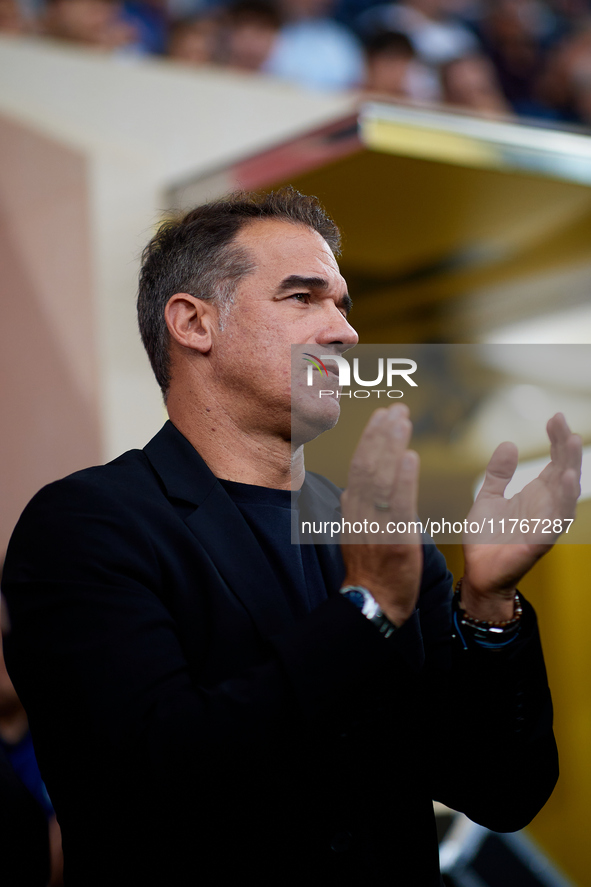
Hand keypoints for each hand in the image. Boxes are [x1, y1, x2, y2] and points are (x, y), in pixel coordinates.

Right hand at [340, 405, 421, 626]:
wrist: (372, 604)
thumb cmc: (369, 571)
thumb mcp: (354, 536)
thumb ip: (355, 511)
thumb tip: (351, 490)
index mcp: (353, 510)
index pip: (360, 465)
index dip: (371, 438)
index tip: (383, 415)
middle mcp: (361, 513)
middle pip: (369, 464)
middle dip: (382, 433)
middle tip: (397, 408)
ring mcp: (377, 526)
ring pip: (381, 478)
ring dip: (392, 446)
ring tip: (403, 420)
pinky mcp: (396, 539)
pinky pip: (399, 504)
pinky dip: (404, 478)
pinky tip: (411, 457)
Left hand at [461, 413, 581, 620]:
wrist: (478, 572)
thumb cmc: (487, 538)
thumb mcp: (489, 496)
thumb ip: (499, 472)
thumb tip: (508, 443)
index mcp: (536, 495)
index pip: (554, 461)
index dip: (556, 439)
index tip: (555, 417)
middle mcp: (546, 506)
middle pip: (564, 471)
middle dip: (565, 446)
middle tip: (562, 421)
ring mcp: (546, 523)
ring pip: (566, 493)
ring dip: (571, 468)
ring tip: (572, 443)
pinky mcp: (540, 540)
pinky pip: (556, 519)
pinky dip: (564, 500)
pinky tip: (566, 481)